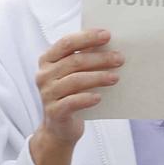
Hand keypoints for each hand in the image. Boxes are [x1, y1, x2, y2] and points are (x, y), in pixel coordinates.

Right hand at [30, 29, 121, 164]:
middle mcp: (44, 75)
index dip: (87, 37)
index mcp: (47, 60)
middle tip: (119, 58)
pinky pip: (73, 102)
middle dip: (99, 58)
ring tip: (115, 77)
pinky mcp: (54, 111)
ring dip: (98, 77)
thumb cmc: (70, 95)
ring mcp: (47, 93)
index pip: (67, 43)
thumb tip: (108, 44)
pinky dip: (87, 98)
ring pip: (75, 80)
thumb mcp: (73, 74)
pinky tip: (99, 97)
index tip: (107, 35)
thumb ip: (84, 58)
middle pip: (74, 61)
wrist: (59, 128)